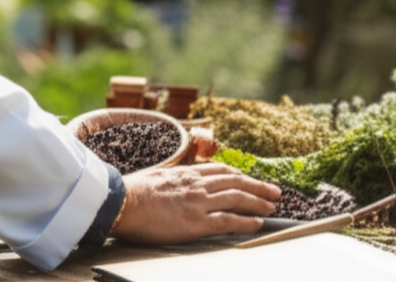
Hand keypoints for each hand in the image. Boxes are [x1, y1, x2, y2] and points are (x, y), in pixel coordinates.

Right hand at [110, 163, 280, 243]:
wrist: (121, 202)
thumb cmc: (130, 192)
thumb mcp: (154, 176)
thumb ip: (169, 178)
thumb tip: (170, 182)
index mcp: (185, 173)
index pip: (220, 171)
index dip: (239, 175)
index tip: (249, 179)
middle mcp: (196, 185)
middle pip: (235, 182)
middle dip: (257, 186)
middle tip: (274, 191)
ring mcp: (199, 203)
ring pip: (237, 198)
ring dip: (258, 201)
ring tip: (272, 206)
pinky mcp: (196, 222)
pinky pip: (228, 221)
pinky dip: (246, 222)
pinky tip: (257, 224)